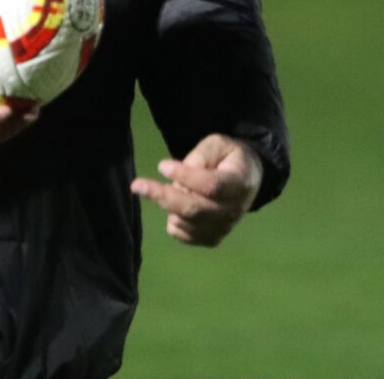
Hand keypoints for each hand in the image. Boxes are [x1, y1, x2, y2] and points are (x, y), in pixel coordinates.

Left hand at [130, 133, 262, 246]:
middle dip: (164, 197)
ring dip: (169, 205)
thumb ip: (199, 157)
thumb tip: (176, 176)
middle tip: (138, 185)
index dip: (186, 177)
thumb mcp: (217, 144)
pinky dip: (173, 222)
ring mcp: (224, 228)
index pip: (211, 186)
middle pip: (195, 209)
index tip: (161, 165)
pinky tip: (175, 206)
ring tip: (169, 189)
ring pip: (186, 223)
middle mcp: (235, 210)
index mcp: (240, 183)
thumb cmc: (227, 157)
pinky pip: (184, 235)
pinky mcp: (212, 239)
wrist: (246, 178)